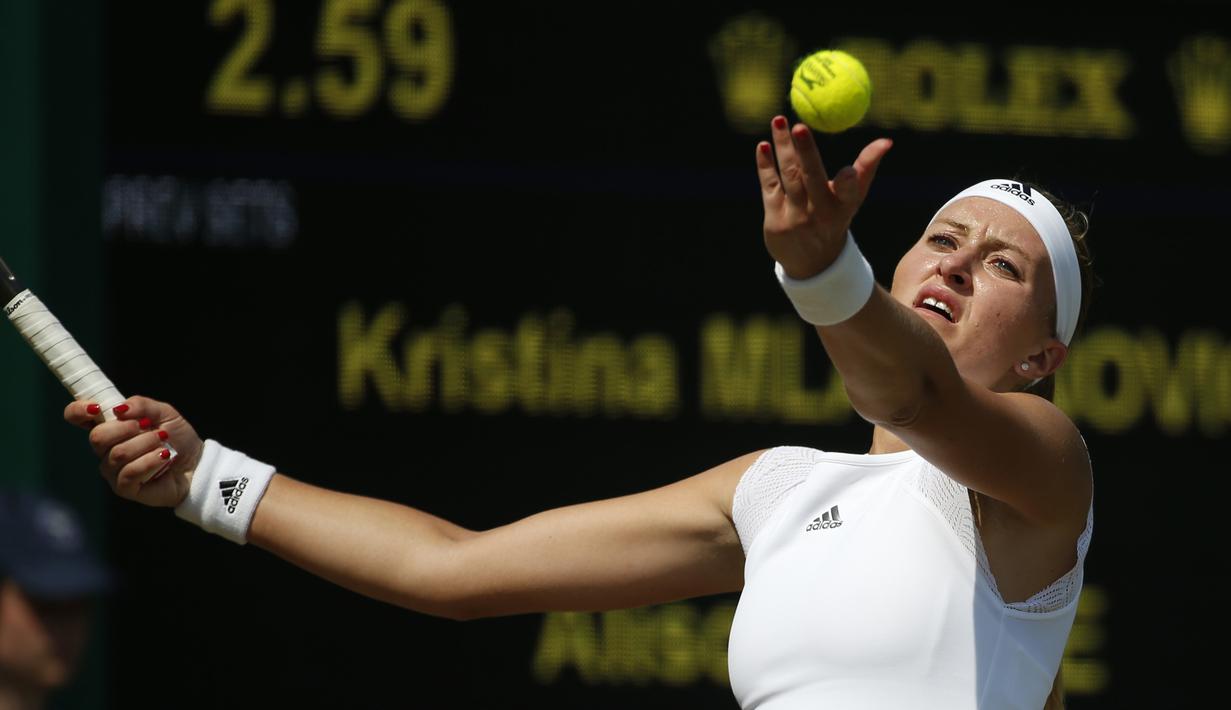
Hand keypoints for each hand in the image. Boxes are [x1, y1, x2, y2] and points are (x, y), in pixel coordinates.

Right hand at [64, 396, 203, 507]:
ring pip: (118, 454)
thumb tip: (118, 409)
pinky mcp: (124, 488)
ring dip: (146, 444)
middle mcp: (106, 450)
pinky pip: (129, 472)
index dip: (79, 410)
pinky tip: (164, 457)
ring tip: (163, 443)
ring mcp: (113, 470)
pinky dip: (150, 460)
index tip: (96, 407)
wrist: (197, 463)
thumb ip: (142, 405)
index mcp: (110, 428)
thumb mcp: (165, 413)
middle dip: (125, 428)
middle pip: (97, 437)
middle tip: (148, 427)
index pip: (77, 417)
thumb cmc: (177, 438)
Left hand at [756, 115, 892, 278]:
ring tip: (778, 120)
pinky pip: (769, 186)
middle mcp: (820, 213)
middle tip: (799, 126)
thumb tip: (886, 141)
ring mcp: (795, 217)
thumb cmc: (836, 218)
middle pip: (811, 178)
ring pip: (788, 175)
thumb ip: (867, 168)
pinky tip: (764, 145)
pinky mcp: (774, 219)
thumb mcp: (854, 198)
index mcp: (844, 207)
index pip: (848, 193)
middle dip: (806, 152)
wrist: (811, 262)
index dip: (848, 182)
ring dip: (783, 147)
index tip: (846, 171)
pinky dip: (765, 164)